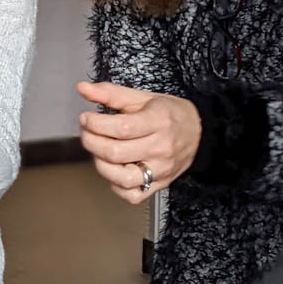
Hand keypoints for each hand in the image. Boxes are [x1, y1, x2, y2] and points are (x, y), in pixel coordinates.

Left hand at [77, 81, 200, 203]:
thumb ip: (109, 93)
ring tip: (99, 150)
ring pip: (122, 178)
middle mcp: (161, 148)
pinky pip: (132, 195)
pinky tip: (114, 169)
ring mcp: (161, 170)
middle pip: (116, 153)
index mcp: (158, 121)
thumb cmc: (169, 114)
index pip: (121, 128)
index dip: (95, 124)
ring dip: (100, 164)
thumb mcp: (141, 97)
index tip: (85, 118)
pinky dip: (115, 185)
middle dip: (91, 141)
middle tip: (87, 132)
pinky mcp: (160, 185)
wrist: (199, 133)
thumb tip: (83, 88)